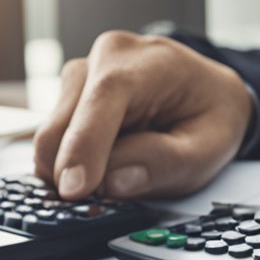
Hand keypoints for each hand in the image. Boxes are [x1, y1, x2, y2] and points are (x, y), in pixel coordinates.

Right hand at [33, 31, 253, 199]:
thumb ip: (166, 164)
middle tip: (108, 200)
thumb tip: (113, 183)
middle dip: (75, 172)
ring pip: (51, 139)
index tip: (74, 189)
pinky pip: (54, 143)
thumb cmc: (209, 115)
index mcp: (146, 61)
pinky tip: (108, 161)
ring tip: (125, 168)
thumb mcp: (208, 149)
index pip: (106, 96)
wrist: (207, 92)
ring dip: (77, 169)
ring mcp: (81, 77)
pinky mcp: (68, 98)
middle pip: (62, 125)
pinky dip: (73, 164)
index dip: (84, 144)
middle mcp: (104, 59)